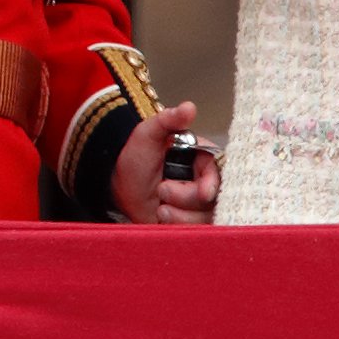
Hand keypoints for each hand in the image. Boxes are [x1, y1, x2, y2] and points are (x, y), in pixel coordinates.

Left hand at [112, 101, 221, 223]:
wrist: (118, 188)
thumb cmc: (136, 159)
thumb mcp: (148, 135)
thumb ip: (168, 121)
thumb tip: (190, 107)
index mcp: (202, 162)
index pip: (219, 174)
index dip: (212, 184)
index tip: (204, 192)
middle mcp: (206, 184)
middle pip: (214, 199)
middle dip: (186, 197)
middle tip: (162, 189)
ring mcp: (200, 207)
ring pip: (206, 218)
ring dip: (179, 214)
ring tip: (159, 205)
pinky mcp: (191, 225)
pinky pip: (196, 232)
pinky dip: (177, 226)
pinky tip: (161, 217)